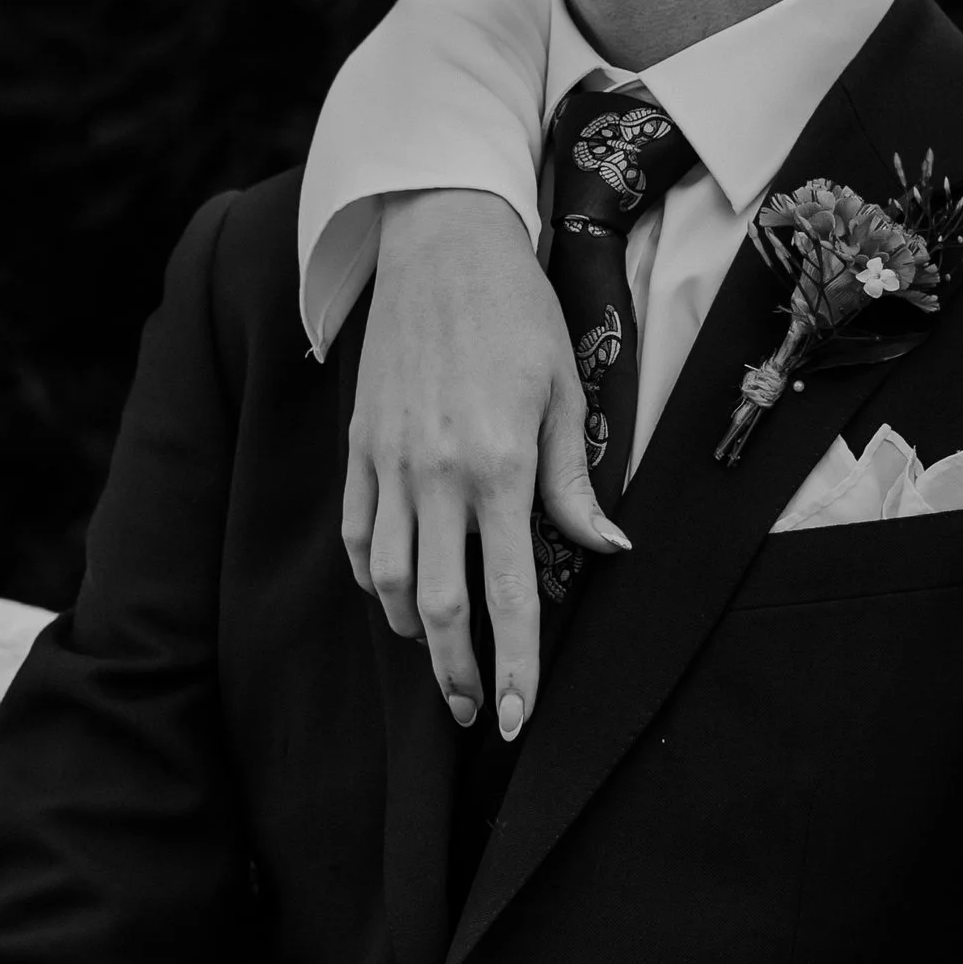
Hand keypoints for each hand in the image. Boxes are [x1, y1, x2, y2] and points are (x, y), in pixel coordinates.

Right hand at [341, 190, 626, 737]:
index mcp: (500, 467)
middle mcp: (437, 475)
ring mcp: (389, 463)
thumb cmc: (517, 314)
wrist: (441, 246)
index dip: (512, 667)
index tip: (512, 718)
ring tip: (440, 655)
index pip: (507, 595)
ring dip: (414, 632)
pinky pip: (357, 536)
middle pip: (438, 607)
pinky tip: (397, 595)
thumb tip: (606, 550)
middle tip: (470, 711)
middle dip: (455, 672)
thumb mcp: (566, 394)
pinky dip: (373, 579)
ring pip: (386, 582)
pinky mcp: (359, 447)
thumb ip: (575, 483)